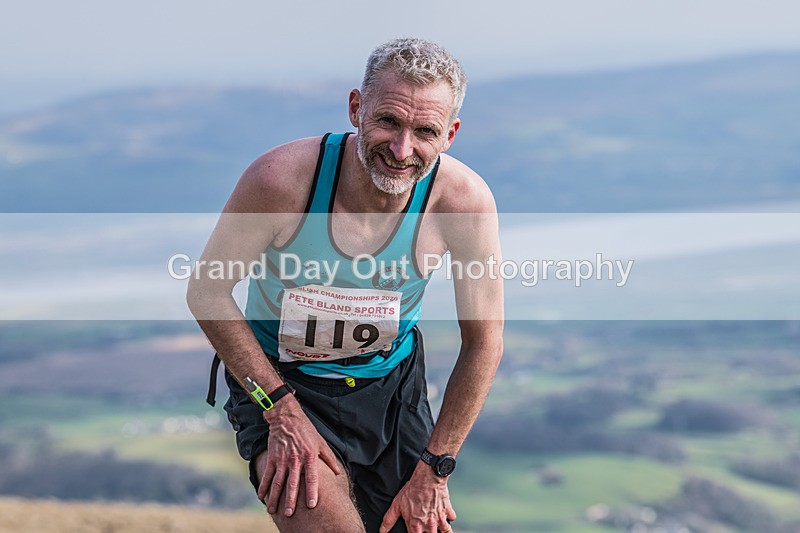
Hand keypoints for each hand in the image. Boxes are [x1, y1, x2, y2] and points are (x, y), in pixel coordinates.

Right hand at [255, 398, 341, 516]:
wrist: (287, 417)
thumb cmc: (306, 430)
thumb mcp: (321, 442)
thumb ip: (330, 459)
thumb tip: (338, 473)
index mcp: (309, 456)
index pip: (312, 477)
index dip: (312, 491)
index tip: (312, 505)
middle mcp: (295, 460)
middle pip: (293, 484)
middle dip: (291, 500)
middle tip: (289, 514)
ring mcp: (282, 460)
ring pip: (278, 482)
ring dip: (275, 498)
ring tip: (273, 511)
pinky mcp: (272, 458)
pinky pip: (267, 474)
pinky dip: (264, 486)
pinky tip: (261, 497)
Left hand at [380, 461, 456, 532]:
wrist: (427, 478)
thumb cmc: (413, 490)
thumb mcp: (397, 505)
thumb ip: (389, 520)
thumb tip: (382, 530)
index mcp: (416, 526)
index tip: (416, 532)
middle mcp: (429, 525)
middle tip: (428, 529)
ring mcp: (440, 518)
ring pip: (446, 531)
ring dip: (442, 530)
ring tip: (438, 528)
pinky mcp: (447, 510)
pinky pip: (451, 518)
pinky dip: (449, 518)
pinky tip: (446, 516)